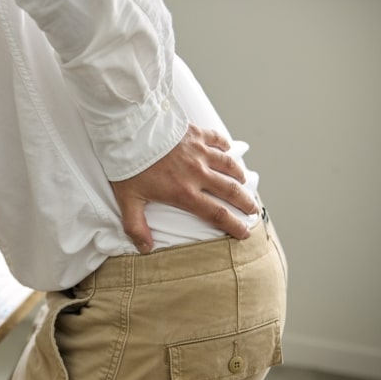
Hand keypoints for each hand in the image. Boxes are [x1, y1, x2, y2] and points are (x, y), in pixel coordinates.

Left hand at [110, 124, 258, 252]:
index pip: (216, 213)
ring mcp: (198, 151)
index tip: (244, 232)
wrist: (128, 130)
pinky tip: (228, 147)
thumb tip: (145, 248)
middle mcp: (197, 173)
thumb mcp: (128, 200)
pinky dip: (225, 144)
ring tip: (244, 181)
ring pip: (228, 164)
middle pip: (230, 190)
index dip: (233, 225)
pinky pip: (216, 138)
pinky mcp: (194, 133)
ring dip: (239, 174)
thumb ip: (136, 226)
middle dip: (246, 202)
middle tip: (254, 209)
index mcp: (183, 192)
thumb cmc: (127, 165)